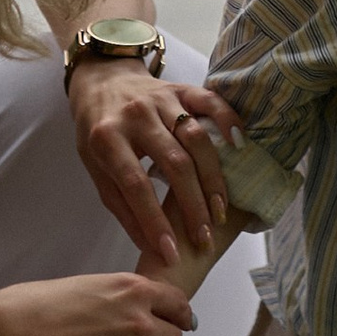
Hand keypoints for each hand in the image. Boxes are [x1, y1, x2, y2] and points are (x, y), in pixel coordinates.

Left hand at [67, 62, 236, 270]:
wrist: (101, 83)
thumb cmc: (98, 134)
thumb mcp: (96, 170)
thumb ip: (122, 207)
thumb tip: (151, 246)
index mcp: (107, 139)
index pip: (136, 185)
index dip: (155, 221)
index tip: (172, 252)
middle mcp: (136, 116)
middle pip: (175, 164)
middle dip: (193, 206)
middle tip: (205, 238)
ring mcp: (161, 99)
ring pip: (196, 139)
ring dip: (213, 178)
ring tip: (220, 210)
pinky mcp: (181, 88)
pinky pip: (210, 102)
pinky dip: (228, 121)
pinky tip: (239, 146)